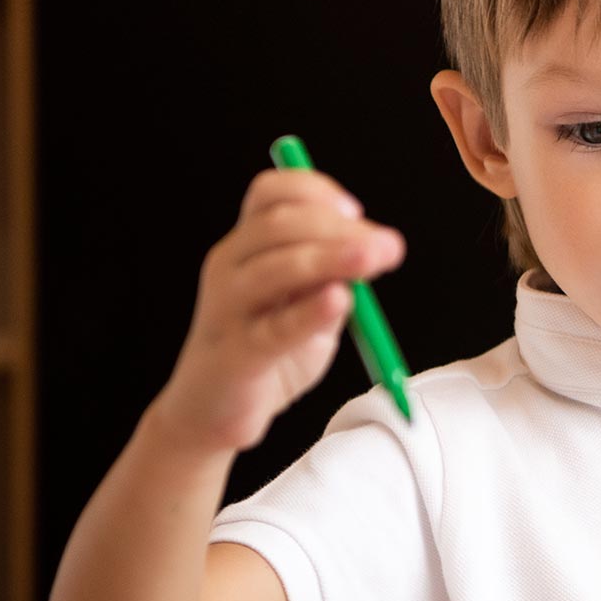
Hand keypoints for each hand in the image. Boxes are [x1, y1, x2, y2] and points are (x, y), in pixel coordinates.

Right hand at [152, 168, 404, 454]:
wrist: (211, 410)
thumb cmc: (266, 348)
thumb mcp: (308, 303)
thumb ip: (334, 276)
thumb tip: (377, 248)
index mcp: (246, 245)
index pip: (270, 193)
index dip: (315, 191)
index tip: (357, 212)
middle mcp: (229, 266)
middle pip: (279, 225)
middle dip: (340, 228)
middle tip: (389, 246)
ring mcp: (227, 309)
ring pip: (275, 267)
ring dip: (331, 258)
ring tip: (373, 260)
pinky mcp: (236, 354)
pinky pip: (274, 328)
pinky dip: (309, 312)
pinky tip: (338, 301)